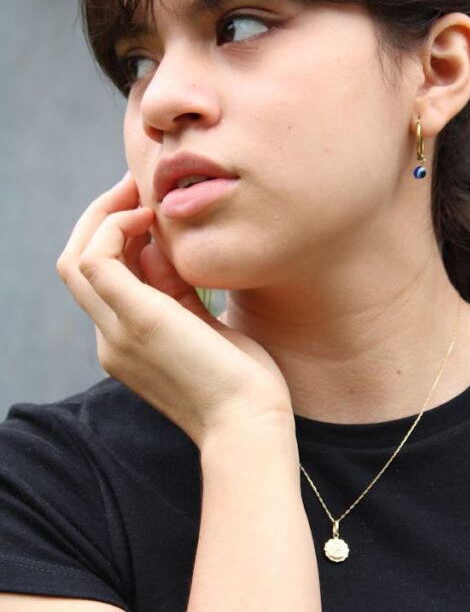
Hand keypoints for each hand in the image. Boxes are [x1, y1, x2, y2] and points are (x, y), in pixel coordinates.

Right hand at [56, 173, 295, 447]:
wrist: (251, 425)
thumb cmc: (245, 384)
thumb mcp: (205, 329)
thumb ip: (180, 295)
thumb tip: (164, 249)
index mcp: (127, 344)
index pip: (101, 280)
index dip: (117, 237)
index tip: (148, 207)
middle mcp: (111, 340)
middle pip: (76, 265)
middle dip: (102, 217)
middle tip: (135, 185)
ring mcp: (117, 333)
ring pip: (76, 258)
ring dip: (103, 215)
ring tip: (139, 192)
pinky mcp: (136, 320)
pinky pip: (95, 259)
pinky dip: (113, 228)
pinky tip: (148, 218)